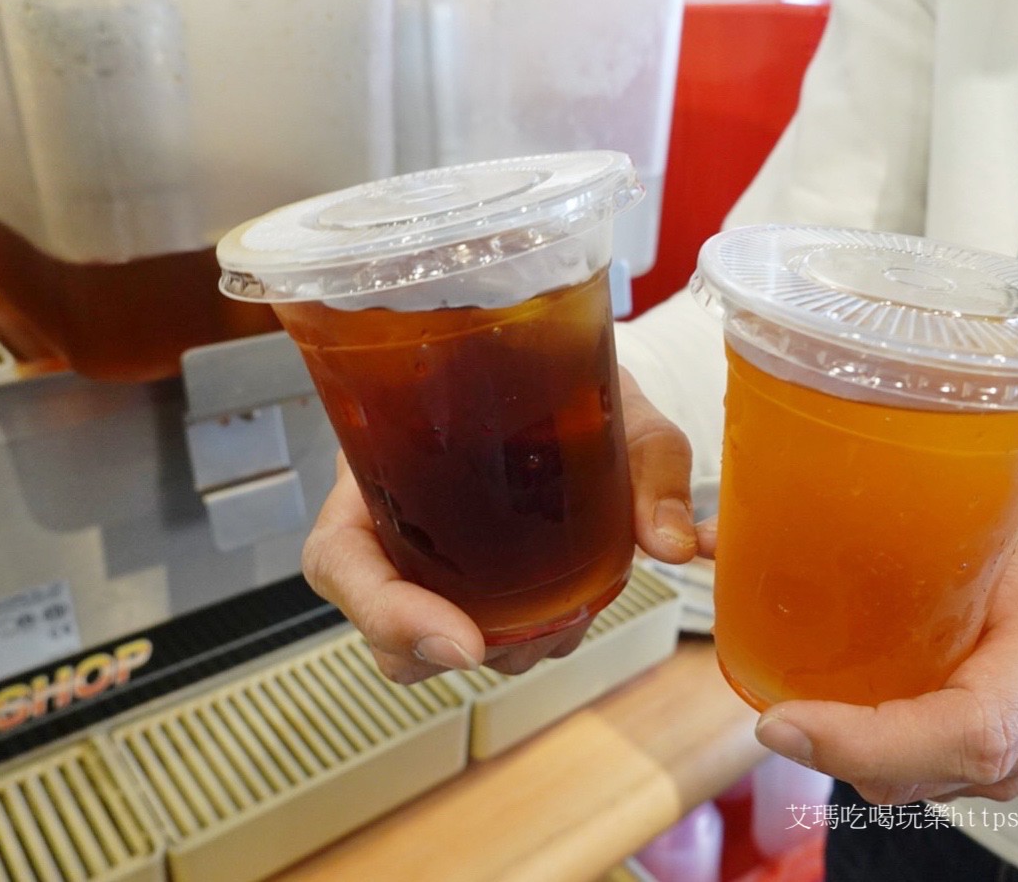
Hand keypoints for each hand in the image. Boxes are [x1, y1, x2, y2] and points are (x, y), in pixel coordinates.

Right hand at [300, 367, 700, 681]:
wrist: (571, 370)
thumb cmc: (562, 373)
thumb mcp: (611, 401)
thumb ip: (650, 460)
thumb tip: (676, 543)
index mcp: (382, 464)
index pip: (341, 561)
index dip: (387, 615)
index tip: (461, 643)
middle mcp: (393, 522)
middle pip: (386, 627)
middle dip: (464, 647)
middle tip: (543, 627)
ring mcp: (429, 560)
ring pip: (436, 647)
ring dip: (507, 648)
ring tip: (570, 607)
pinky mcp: (474, 583)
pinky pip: (482, 635)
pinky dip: (535, 637)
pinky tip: (578, 607)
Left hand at [748, 493, 1017, 803]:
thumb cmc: (1012, 542)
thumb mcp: (957, 518)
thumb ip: (845, 527)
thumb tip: (704, 535)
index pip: (971, 727)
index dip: (871, 741)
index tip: (782, 723)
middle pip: (932, 768)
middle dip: (843, 752)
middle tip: (777, 720)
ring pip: (923, 785)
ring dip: (856, 758)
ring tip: (809, 713)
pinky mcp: (1008, 773)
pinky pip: (930, 780)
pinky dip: (879, 756)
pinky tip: (847, 720)